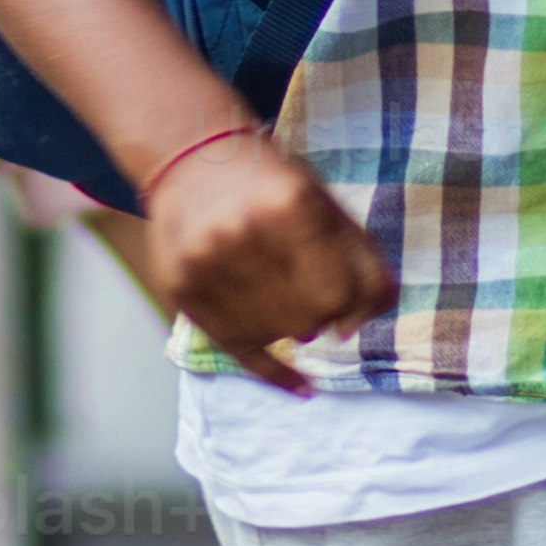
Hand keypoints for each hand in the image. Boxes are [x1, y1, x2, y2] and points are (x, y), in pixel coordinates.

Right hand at [142, 130, 386, 386]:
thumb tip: (364, 323)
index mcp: (289, 205)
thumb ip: (363, 262)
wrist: (192, 159)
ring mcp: (205, 265)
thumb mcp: (329, 207)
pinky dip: (275, 372)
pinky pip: (235, 349)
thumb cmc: (274, 186)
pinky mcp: (181, 289)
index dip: (350, 301)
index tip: (345, 291)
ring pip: (274, 336)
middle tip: (308, 287)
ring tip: (283, 294)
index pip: (338, 294)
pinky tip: (302, 386)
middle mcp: (241, 235)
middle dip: (320, 313)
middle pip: (307, 320)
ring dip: (292, 328)